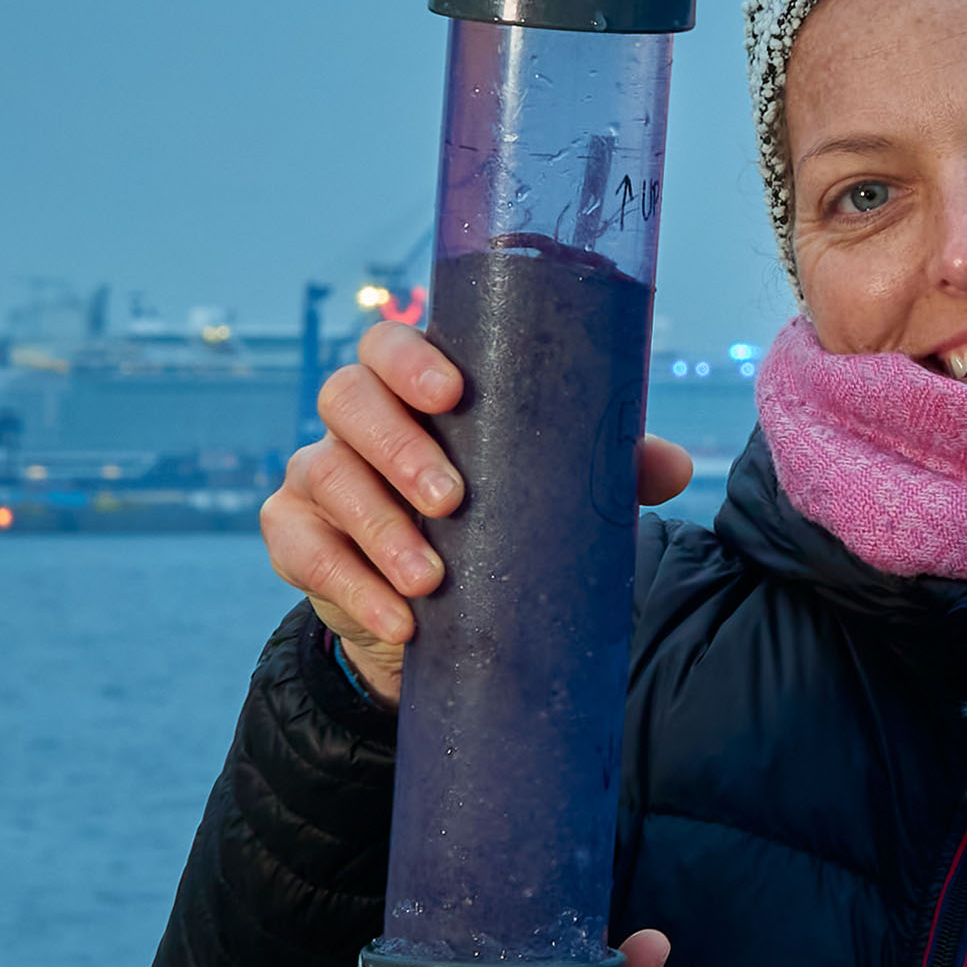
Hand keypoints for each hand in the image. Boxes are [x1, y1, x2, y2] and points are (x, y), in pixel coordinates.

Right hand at [264, 316, 701, 703]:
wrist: (433, 618)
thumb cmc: (492, 522)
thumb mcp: (543, 493)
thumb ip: (601, 472)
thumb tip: (674, 468)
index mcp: (410, 389)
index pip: (387, 346)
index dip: (408, 359)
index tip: (450, 393)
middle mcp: (354, 420)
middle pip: (347, 399)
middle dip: (398, 447)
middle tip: (452, 500)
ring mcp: (314, 475)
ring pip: (326, 475)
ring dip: (380, 528)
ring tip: (430, 579)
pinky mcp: (292, 537)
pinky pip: (304, 550)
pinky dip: (353, 585)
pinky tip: (400, 621)